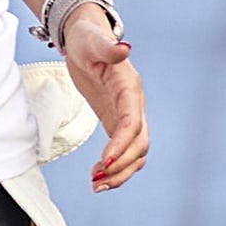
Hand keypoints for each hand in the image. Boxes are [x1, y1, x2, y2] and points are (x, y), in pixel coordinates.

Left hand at [61, 0, 149, 189]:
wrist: (86, 40)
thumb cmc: (87, 39)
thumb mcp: (92, 41)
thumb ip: (108, 48)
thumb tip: (124, 48)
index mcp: (130, 88)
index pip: (132, 123)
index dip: (121, 144)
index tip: (103, 162)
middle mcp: (135, 105)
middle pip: (139, 145)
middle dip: (121, 165)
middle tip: (96, 179)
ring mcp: (128, 115)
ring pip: (136, 153)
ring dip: (120, 172)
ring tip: (96, 185)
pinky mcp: (117, 122)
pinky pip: (124, 151)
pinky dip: (114, 167)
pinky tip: (97, 176)